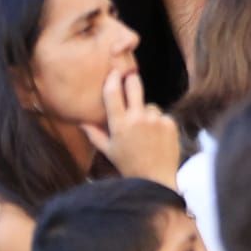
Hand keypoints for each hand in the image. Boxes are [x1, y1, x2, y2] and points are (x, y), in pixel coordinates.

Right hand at [81, 67, 180, 185]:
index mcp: (119, 124)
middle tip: (129, 76)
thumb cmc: (128, 165)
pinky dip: (159, 123)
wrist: (155, 179)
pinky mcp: (169, 122)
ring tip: (145, 133)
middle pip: (134, 85)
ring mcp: (155, 119)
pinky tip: (156, 137)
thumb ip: (94, 134)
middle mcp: (137, 118)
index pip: (113, 93)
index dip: (112, 79)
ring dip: (146, 113)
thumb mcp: (108, 150)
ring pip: (149, 105)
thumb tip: (80, 121)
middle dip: (131, 79)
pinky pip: (162, 116)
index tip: (113, 72)